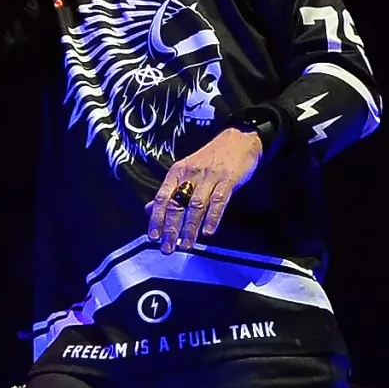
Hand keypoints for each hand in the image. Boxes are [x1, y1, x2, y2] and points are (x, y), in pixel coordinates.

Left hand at [146, 127, 262, 252]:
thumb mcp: (186, 170)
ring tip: (186, 246)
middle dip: (170, 228)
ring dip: (190, 227)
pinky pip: (218, 201)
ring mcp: (210, 177)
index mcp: (177, 172)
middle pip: (177, 204)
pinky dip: (212, 217)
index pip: (162, 197)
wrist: (239, 138)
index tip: (152, 237)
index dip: (156, 218)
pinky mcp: (228, 179)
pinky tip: (208, 232)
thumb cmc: (211, 157)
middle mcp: (191, 174)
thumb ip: (169, 191)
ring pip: (195, 205)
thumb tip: (149, 209)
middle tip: (167, 248)